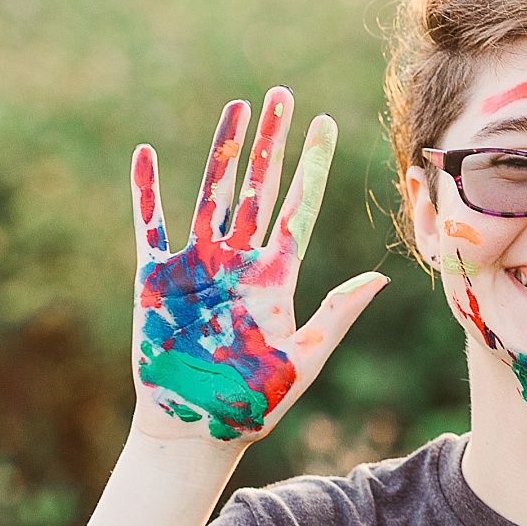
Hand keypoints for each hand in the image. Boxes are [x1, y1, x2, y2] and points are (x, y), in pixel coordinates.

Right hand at [129, 87, 385, 442]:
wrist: (195, 431)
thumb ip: (336, 315)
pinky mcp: (156, 278)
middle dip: (270, 141)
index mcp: (277, 278)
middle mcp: (239, 261)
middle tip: (281, 94)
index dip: (313, 166)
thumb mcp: (303, 359)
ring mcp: (198, 265)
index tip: (326, 123)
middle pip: (258, 186)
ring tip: (235, 106)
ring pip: (212, 192)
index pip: (298, 208)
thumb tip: (380, 278)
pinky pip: (150, 224)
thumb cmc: (253, 406)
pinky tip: (146, 153)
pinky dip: (146, 190)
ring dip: (222, 149)